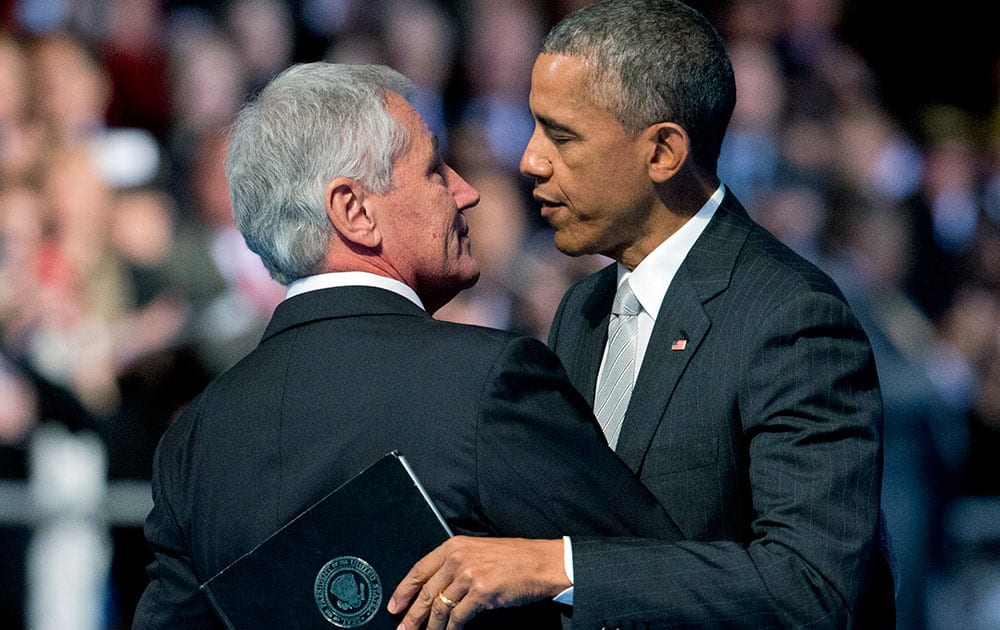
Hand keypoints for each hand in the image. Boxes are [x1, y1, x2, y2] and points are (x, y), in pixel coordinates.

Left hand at [387, 536, 568, 629]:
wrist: (541, 563)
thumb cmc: (514, 558)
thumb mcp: (479, 551)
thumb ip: (456, 563)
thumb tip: (435, 586)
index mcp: (454, 546)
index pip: (419, 569)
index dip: (403, 590)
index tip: (394, 605)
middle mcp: (458, 558)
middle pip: (425, 591)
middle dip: (411, 614)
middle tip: (402, 628)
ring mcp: (469, 575)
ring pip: (439, 607)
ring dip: (430, 626)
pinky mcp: (481, 593)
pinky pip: (458, 617)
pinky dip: (451, 629)